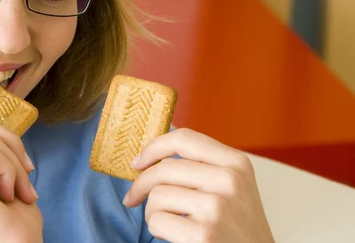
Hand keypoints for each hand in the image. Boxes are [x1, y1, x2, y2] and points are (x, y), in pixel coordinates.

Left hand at [124, 128, 274, 242]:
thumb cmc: (237, 226)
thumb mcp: (233, 186)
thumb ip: (202, 164)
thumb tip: (155, 147)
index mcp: (236, 163)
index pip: (184, 138)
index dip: (153, 147)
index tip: (138, 162)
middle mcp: (229, 181)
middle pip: (164, 168)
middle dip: (141, 185)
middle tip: (133, 198)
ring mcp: (216, 207)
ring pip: (157, 195)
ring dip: (151, 212)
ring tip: (166, 222)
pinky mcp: (203, 234)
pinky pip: (157, 220)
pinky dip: (157, 229)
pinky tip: (173, 235)